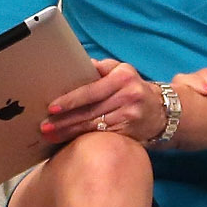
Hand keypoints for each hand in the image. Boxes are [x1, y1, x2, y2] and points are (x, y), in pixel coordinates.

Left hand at [38, 57, 157, 147]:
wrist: (161, 110)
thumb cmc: (132, 86)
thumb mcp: (121, 70)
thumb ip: (99, 68)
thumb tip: (75, 64)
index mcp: (122, 78)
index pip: (91, 90)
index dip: (70, 100)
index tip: (52, 107)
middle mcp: (128, 96)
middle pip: (90, 111)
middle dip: (65, 120)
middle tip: (44, 126)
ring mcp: (130, 117)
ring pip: (94, 127)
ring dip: (70, 133)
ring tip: (51, 136)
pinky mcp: (130, 134)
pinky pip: (102, 137)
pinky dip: (84, 139)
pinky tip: (69, 142)